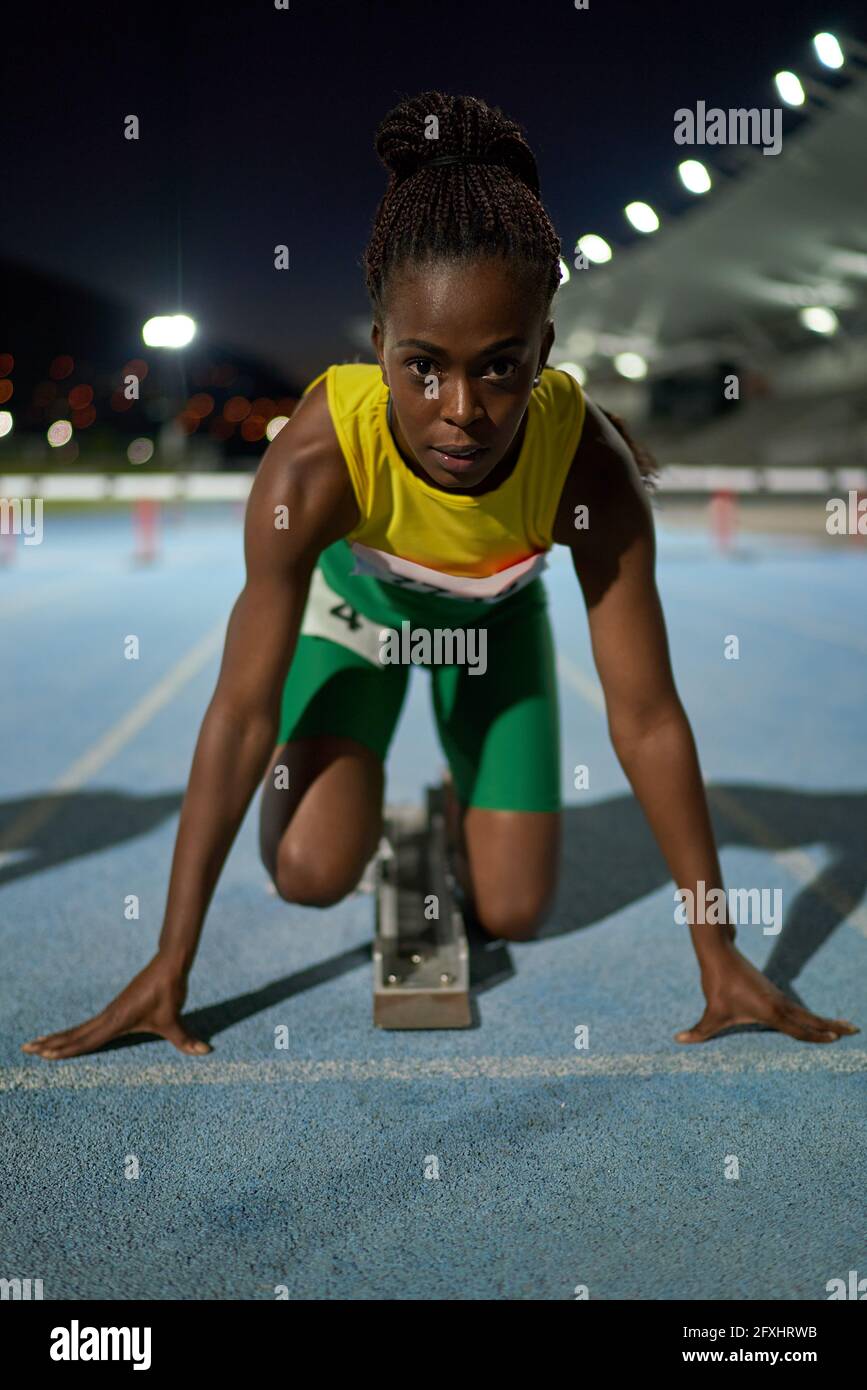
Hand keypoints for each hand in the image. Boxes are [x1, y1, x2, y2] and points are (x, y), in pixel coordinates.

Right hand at [21, 956, 211, 1059]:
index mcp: (117, 1021)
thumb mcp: (175, 1019)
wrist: (169, 965)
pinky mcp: (115, 1009)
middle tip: (27, 1050)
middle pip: (74, 1034)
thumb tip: (206, 1052)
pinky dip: (73, 1032)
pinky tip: (66, 1037)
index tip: (44, 1054)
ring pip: (78, 1029)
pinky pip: (88, 1024)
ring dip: (57, 1037)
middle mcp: (108, 1017)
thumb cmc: (169, 992)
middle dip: (51, 1044)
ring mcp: (110, 1012)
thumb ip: (186, 1039)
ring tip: (36, 1045)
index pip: (86, 1040)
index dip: (66, 1049)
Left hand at [675, 946, 858, 1044]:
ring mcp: (777, 995)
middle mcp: (779, 1003)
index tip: (836, 1039)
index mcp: (770, 1011)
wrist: (719, 953)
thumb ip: (699, 1031)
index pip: (799, 1029)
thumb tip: (678, 1040)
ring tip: (841, 1027)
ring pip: (805, 1012)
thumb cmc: (717, 983)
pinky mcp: (771, 990)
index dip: (817, 1036)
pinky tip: (813, 1020)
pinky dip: (809, 1015)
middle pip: (811, 1018)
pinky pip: (796, 1007)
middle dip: (832, 1026)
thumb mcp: (710, 1012)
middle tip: (854, 1030)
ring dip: (823, 1020)